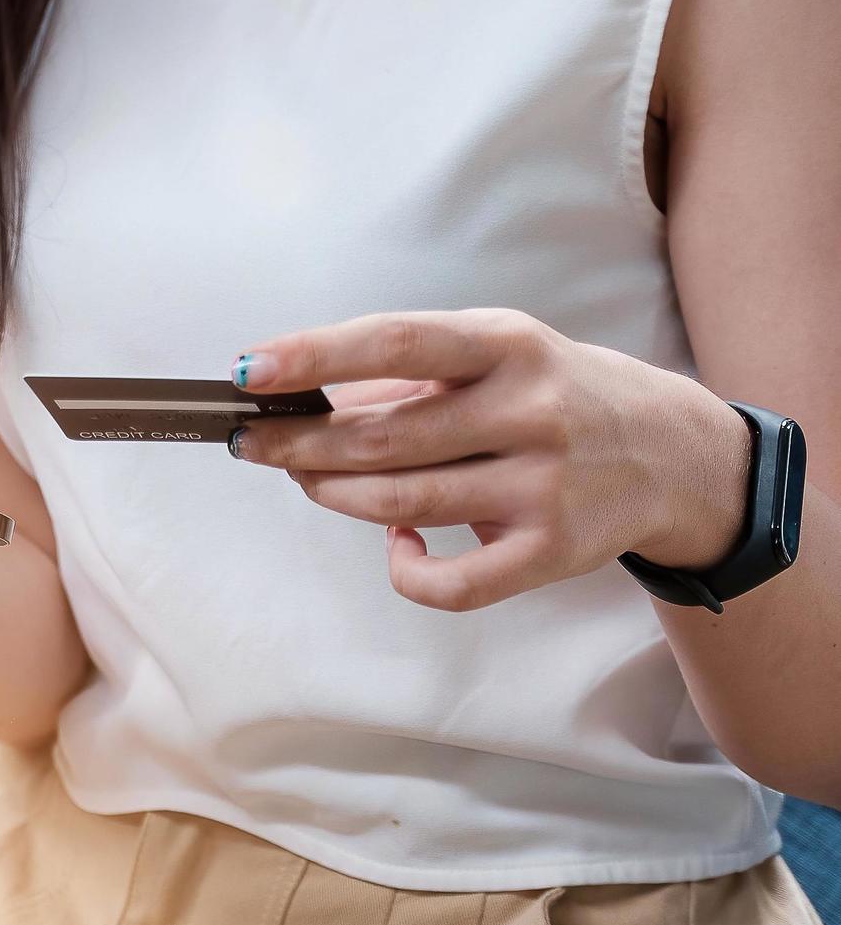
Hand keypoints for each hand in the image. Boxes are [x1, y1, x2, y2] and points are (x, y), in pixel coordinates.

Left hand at [227, 309, 751, 611]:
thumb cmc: (558, 394)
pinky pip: (452, 582)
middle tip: (255, 442)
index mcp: (508, 345)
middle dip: (300, 444)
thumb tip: (307, 399)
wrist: (675, 453)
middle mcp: (530, 412)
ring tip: (307, 479)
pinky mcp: (553, 551)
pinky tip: (393, 544)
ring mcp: (544, 487)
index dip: (313, 357)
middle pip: (383, 436)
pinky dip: (404, 568)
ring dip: (335, 494)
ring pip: (402, 504)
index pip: (394, 342)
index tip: (249, 372)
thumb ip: (409, 374)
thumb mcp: (497, 353)